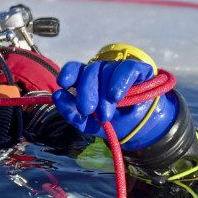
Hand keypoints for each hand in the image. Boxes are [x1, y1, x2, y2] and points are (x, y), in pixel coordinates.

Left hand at [52, 59, 175, 147]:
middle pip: (89, 71)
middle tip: (87, 110)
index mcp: (86, 80)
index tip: (63, 83)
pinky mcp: (138, 69)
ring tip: (105, 115)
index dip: (68, 72)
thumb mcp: (88, 123)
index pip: (74, 68)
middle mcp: (101, 71)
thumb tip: (57, 95)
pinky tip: (116, 95)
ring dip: (103, 95)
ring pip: (107, 71)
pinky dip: (120, 81)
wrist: (140, 129)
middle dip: (86, 92)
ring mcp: (118, 68)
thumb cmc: (111, 123)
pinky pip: (127, 68)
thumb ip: (71, 112)